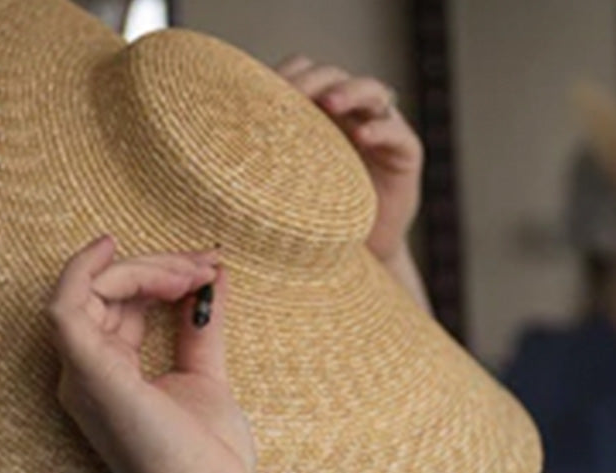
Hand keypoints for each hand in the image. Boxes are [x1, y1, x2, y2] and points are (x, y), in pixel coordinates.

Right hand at [46, 236, 256, 472]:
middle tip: (207, 264)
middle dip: (158, 265)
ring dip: (142, 268)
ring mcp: (83, 376)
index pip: (120, 304)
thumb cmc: (208, 458)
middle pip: (105, 293)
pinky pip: (66, 309)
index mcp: (110, 374)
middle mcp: (86, 374)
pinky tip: (112, 248)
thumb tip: (212, 277)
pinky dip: (83, 272)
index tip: (210, 266)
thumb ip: (199, 327)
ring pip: (89, 291)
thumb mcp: (205, 375)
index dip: (160, 274)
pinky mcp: (91, 377)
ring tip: (193, 272)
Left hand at [277, 56, 423, 262]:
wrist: (360, 257)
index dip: (289, 73)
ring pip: (373, 90)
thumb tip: (209, 150)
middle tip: (293, 93)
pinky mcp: (406, 153)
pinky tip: (362, 136)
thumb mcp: (286, 185)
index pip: (306, 73)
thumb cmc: (316, 220)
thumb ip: (266, 160)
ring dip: (350, 91)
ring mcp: (382, 129)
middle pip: (335, 76)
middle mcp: (352, 114)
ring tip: (329, 103)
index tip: (264, 89)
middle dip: (315, 79)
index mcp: (320, 114)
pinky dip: (381, 129)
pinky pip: (398, 132)